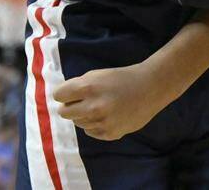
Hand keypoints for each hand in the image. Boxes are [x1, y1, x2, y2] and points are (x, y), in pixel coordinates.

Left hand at [54, 63, 169, 140]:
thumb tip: (62, 99)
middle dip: (70, 106)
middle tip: (82, 101)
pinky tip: (107, 115)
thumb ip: (78, 86)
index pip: (58, 95)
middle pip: (63, 112)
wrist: (150, 88)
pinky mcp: (110, 133)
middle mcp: (93, 106)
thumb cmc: (121, 78)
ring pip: (78, 122)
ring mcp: (101, 122)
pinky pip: (90, 131)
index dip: (63, 93)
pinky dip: (94, 125)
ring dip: (84, 115)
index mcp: (88, 87)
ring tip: (100, 106)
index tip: (69, 93)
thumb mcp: (97, 75)